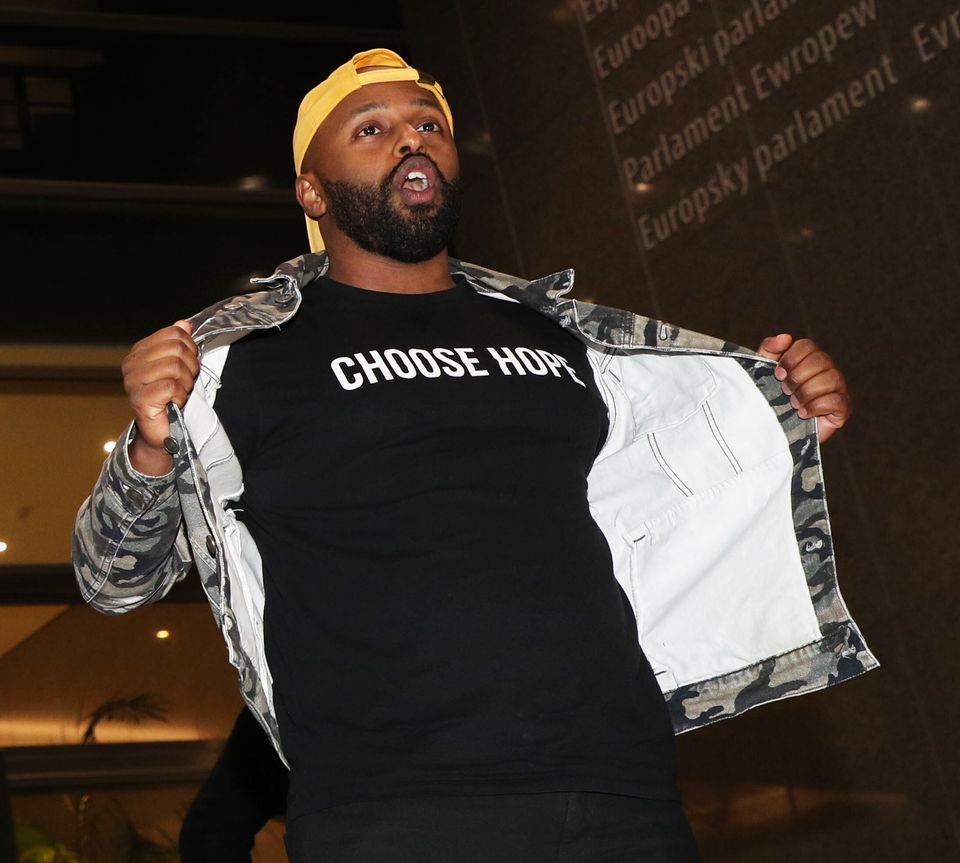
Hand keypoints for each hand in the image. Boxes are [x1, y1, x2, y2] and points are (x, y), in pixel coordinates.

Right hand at [121, 321, 198, 473]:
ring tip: (179, 392)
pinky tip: (174, 403)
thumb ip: (178, 344)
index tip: (188, 365)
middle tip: (185, 382)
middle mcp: (132, 364)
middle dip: (190, 366)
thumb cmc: (170, 399)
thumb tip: (184, 324)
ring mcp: (133, 382)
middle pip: (176, 348)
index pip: (173, 333)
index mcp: (139, 352)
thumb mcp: (178, 367)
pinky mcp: (140, 399)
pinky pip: (172, 387)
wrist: (162, 432)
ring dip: (186, 383)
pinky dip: (181, 396)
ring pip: (176, 367)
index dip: (190, 348)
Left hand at [757, 334, 850, 442]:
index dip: (791, 358)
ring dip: (807, 391)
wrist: (775, 431)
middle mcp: (827, 370)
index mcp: (809, 359)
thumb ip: (769, 350)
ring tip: (794, 404)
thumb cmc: (770, 398)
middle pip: (820, 360)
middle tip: (785, 391)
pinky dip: (817, 406)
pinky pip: (837, 400)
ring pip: (831, 379)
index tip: (778, 374)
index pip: (807, 345)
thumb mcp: (763, 372)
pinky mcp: (843, 409)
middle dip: (798, 376)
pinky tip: (803, 413)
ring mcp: (838, 389)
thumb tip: (786, 337)